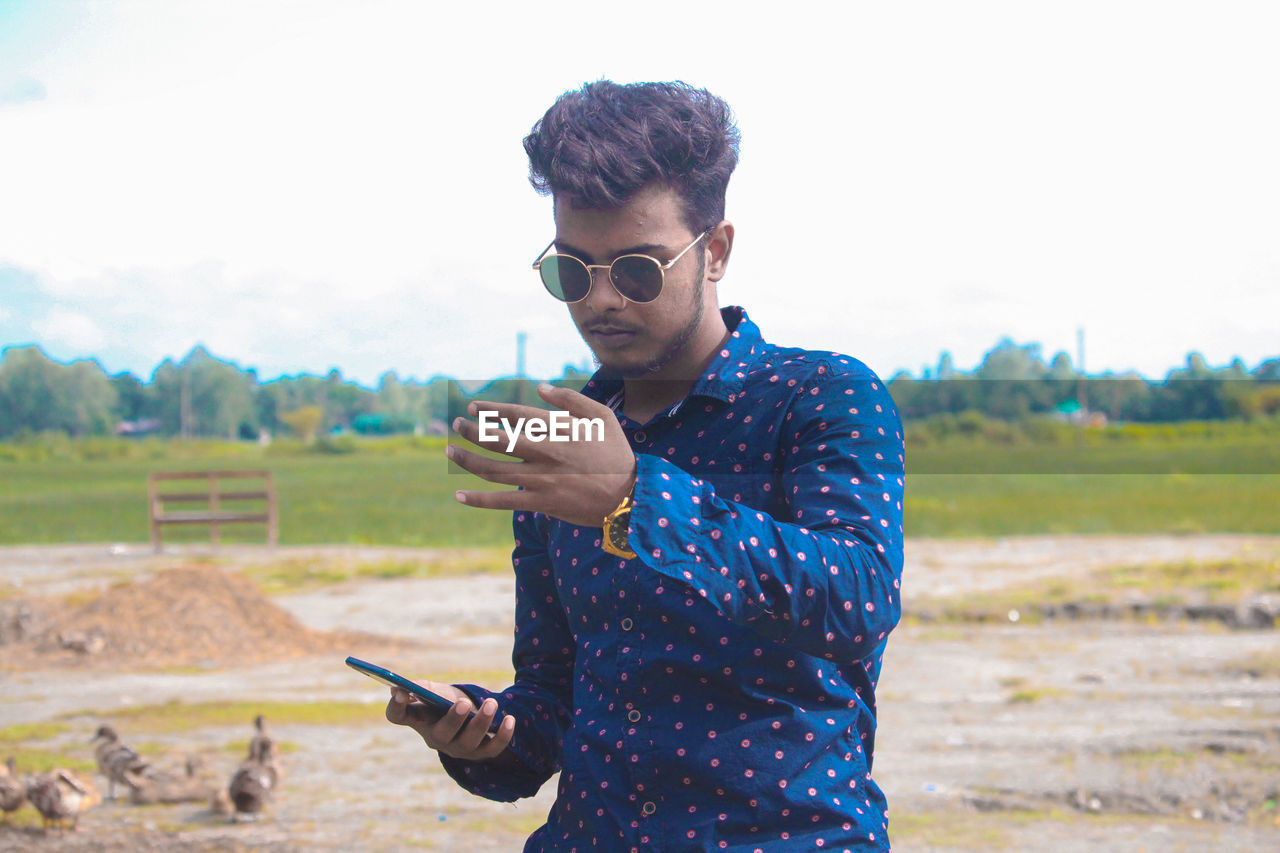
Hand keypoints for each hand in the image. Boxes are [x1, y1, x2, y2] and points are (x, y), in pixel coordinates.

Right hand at [385, 681, 514, 761]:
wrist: (475, 713)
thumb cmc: (448, 700)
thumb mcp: (436, 690)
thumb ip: (421, 687)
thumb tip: (400, 688)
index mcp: (419, 719)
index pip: (398, 716)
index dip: (396, 707)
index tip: (400, 692)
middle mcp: (436, 738)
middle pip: (440, 735)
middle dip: (452, 720)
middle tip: (463, 703)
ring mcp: (458, 748)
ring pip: (468, 743)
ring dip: (481, 723)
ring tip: (492, 703)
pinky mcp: (481, 753)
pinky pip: (492, 749)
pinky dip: (502, 736)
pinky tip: (510, 720)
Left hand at [448, 383, 636, 526]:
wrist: (629, 496)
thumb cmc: (616, 453)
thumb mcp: (602, 417)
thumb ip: (571, 399)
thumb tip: (540, 387)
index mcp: (558, 430)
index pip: (516, 415)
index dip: (491, 409)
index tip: (473, 407)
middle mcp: (545, 452)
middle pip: (498, 440)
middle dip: (472, 431)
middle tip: (456, 424)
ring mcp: (541, 479)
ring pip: (494, 469)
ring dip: (468, 460)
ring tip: (451, 450)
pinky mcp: (540, 502)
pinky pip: (503, 501)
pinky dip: (479, 499)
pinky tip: (459, 495)